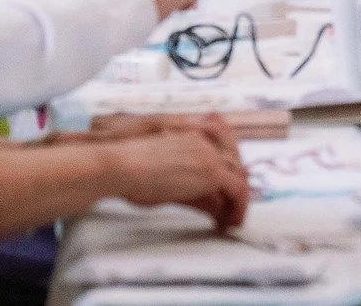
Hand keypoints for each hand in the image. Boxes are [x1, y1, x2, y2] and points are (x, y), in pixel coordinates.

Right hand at [104, 123, 250, 231]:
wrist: (121, 166)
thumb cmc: (129, 171)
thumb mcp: (161, 175)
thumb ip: (185, 184)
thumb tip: (201, 201)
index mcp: (191, 137)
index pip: (222, 154)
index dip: (226, 175)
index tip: (225, 195)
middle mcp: (204, 142)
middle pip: (233, 165)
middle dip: (235, 189)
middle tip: (232, 211)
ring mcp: (210, 155)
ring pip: (238, 177)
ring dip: (238, 201)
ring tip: (232, 221)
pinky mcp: (212, 172)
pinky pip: (237, 189)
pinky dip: (238, 207)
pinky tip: (229, 222)